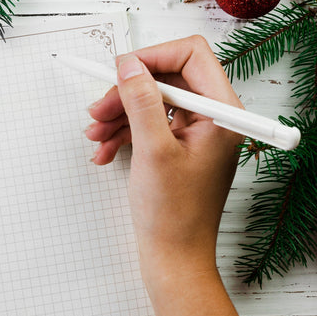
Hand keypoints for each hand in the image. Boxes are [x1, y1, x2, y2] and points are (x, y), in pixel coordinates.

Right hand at [86, 36, 242, 278]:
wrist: (175, 260)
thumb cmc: (173, 215)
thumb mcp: (152, 150)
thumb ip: (142, 101)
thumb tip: (129, 64)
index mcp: (223, 113)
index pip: (191, 55)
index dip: (152, 57)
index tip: (120, 72)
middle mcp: (215, 118)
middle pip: (168, 77)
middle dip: (128, 91)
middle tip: (98, 109)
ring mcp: (198, 134)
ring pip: (154, 101)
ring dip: (120, 114)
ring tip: (94, 135)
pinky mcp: (181, 149)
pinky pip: (151, 125)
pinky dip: (124, 133)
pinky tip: (103, 152)